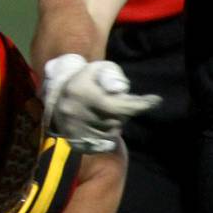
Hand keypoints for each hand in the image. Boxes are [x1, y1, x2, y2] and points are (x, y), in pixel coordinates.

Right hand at [42, 54, 160, 152]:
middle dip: (125, 112)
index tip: (155, 100)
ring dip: (116, 123)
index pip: (117, 105)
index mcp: (80, 91)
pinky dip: (108, 135)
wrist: (58, 94)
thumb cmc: (86, 78)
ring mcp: (73, 128)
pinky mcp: (74, 141)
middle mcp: (74, 111)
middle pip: (117, 119)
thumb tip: (119, 89)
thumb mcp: (100, 69)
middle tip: (121, 104)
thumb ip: (112, 76)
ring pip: (111, 132)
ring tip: (107, 113)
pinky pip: (103, 143)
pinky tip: (103, 125)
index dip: (139, 104)